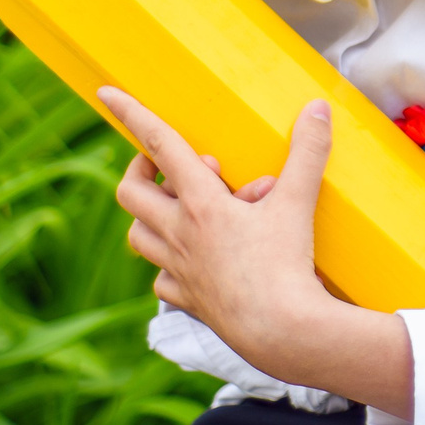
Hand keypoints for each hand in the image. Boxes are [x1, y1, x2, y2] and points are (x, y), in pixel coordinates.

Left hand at [106, 88, 333, 373]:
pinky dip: (168, 266)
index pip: (160, 145)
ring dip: (149, 217)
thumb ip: (307, 152)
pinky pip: (160, 280)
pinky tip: (192, 263)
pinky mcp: (187, 300)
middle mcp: (179, 234)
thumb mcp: (299, 202)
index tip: (107, 93)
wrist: (281, 332)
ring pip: (138, 236)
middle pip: (131, 193)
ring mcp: (178, 270)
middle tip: (165, 167)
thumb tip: (317, 108)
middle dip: (138, 171)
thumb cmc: (287, 265)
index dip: (132, 114)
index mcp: (201, 203)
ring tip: (177, 209)